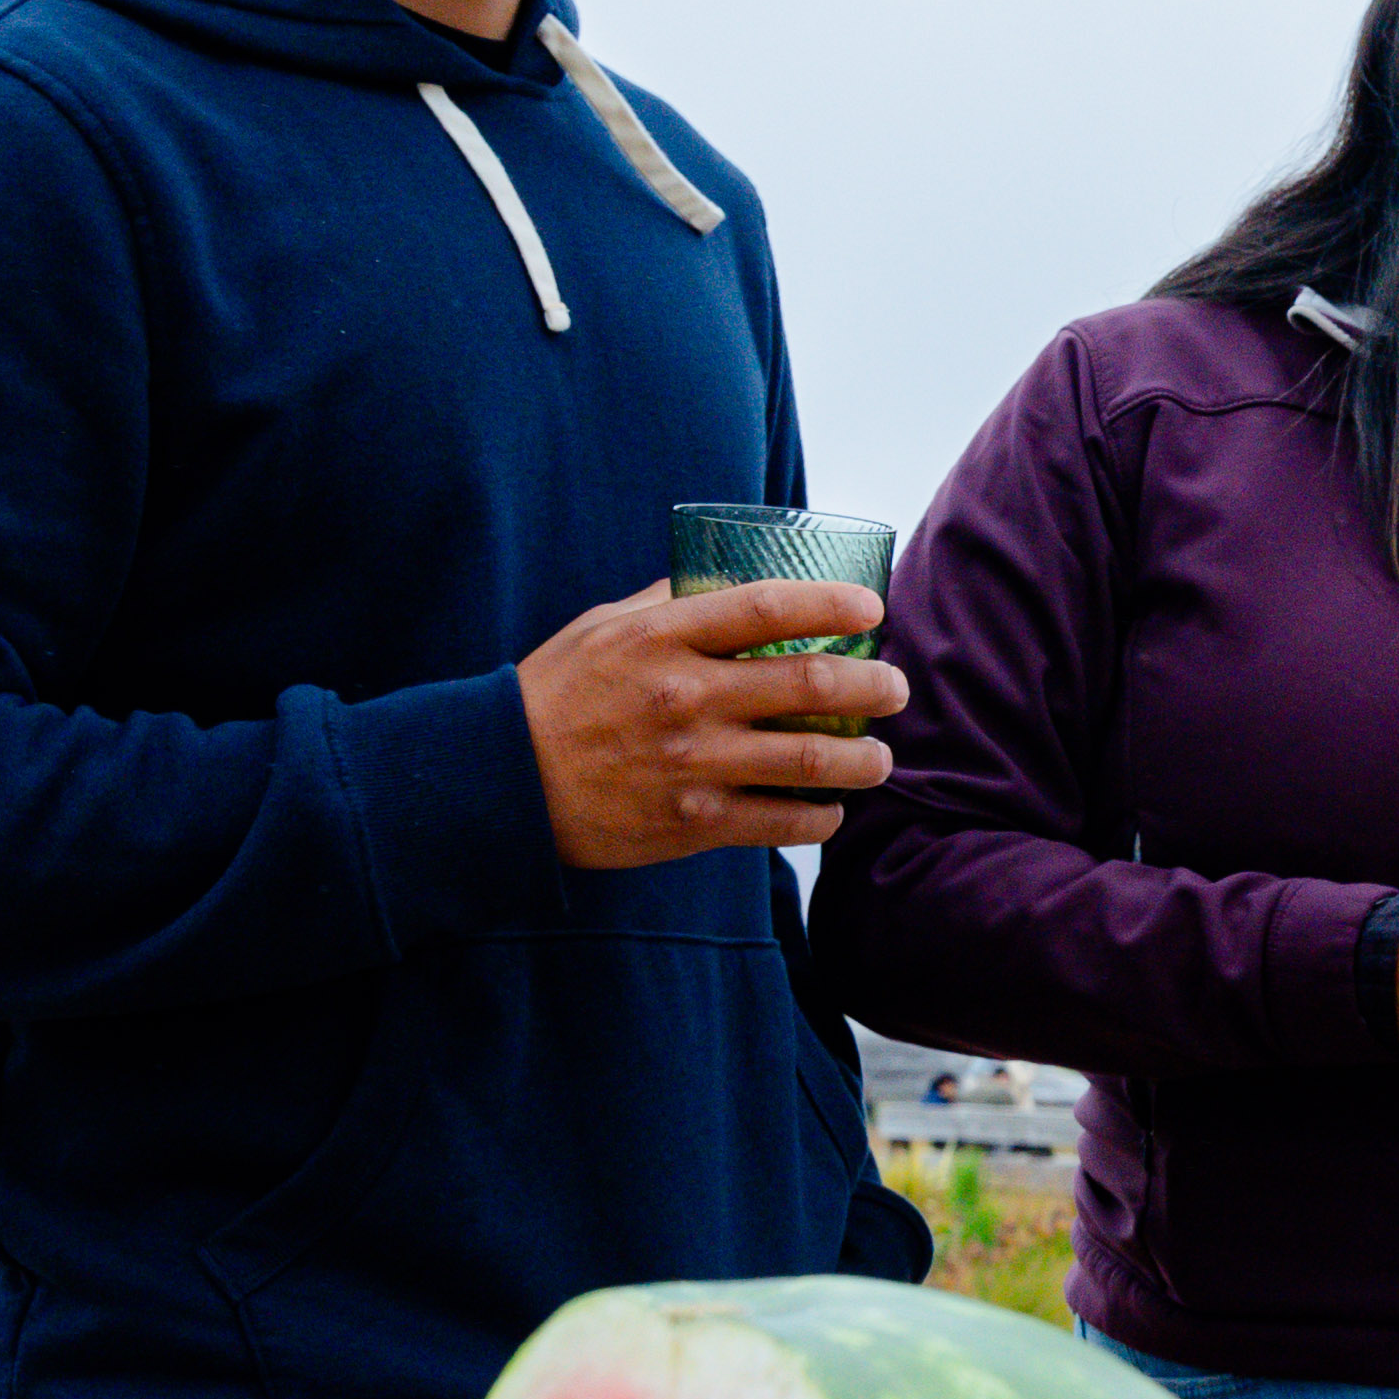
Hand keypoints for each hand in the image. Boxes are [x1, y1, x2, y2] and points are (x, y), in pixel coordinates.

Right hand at [523, 580, 907, 869]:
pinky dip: (821, 817)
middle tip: (894, 688)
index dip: (831, 603)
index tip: (871, 609)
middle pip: (810, 683)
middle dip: (872, 685)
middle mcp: (685, 696)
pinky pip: (782, 821)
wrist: (503, 783)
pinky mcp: (694, 823)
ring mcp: (694, 763)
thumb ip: (668, 602)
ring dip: (864, 760)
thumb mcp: (603, 628)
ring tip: (880, 757)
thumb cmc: (556, 696)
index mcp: (663, 637)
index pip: (766, 607)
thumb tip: (731, 576)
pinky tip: (831, 809)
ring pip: (813, 759)